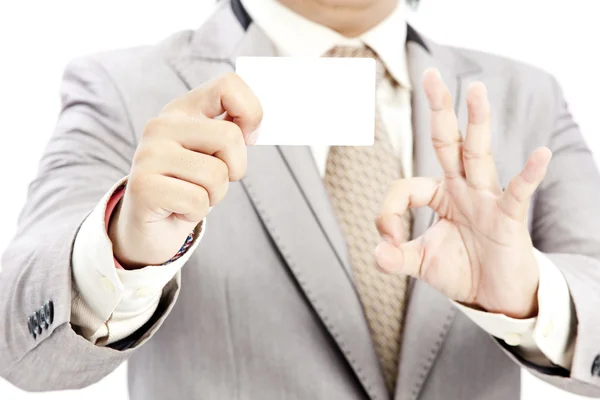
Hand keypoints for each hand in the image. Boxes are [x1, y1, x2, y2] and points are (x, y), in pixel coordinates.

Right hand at [109, 73, 261, 267]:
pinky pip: (198, 200)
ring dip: (214, 195)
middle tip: (212, 181)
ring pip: (217, 174)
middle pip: (230, 136)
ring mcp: (149, 153)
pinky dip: (196, 212)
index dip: (252, 112)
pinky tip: (177, 210)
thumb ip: (233, 132)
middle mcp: (161, 125)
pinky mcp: (143, 185)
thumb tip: (254, 126)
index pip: (229, 85)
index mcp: (182, 110)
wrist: (149, 229)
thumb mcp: (214, 155)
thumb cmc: (189, 188)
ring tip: (191, 195)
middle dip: (234, 169)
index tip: (248, 138)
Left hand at [375, 69, 551, 318]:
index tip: (388, 241)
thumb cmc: (461, 270)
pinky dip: (529, 174)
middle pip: (449, 142)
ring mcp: (485, 198)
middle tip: (430, 75)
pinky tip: (540, 154)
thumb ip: (396, 257)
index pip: (406, 187)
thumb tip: (376, 253)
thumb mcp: (421, 263)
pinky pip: (518, 192)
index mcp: (440, 194)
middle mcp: (462, 188)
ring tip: (475, 90)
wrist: (494, 295)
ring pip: (479, 155)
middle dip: (439, 111)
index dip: (388, 212)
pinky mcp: (508, 216)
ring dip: (477, 123)